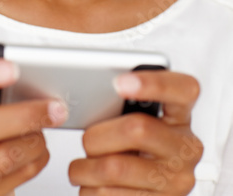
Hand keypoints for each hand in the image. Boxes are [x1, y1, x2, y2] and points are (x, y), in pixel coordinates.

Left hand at [68, 70, 202, 195]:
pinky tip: (92, 184)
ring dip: (85, 168)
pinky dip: (88, 189)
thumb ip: (126, 105)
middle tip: (87, 139)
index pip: (182, 90)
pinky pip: (108, 195)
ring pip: (114, 167)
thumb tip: (95, 96)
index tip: (120, 82)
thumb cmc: (132, 150)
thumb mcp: (137, 121)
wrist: (142, 194)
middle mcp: (184, 148)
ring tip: (83, 166)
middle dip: (98, 134)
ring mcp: (175, 181)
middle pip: (136, 128)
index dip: (153, 83)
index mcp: (180, 117)